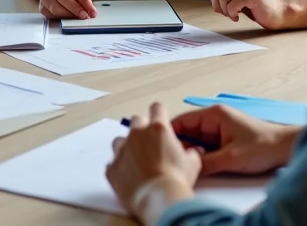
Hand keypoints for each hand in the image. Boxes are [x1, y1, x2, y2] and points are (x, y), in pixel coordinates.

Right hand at [38, 0, 96, 18]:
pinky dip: (60, 18)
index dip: (85, 1)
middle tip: (85, 16)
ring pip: (55, 7)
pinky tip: (68, 18)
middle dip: (75, 8)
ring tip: (77, 18)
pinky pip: (50, 14)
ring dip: (68, 14)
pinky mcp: (41, 6)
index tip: (92, 11)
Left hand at [106, 103, 200, 221]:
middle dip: (142, 130)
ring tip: (136, 163)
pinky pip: (112, 163)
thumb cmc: (177, 179)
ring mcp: (122, 149)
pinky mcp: (111, 167)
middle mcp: (137, 134)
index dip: (159, 114)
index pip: (156, 108)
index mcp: (158, 128)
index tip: (160, 123)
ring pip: (120, 140)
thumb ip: (191, 152)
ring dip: (127, 147)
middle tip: (150, 145)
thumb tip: (194, 151)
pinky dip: (119, 168)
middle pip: (136, 121)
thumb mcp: (192, 163)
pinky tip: (128, 178)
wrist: (158, 199)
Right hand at [171, 104, 298, 175]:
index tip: (160, 147)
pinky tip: (199, 165)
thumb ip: (206, 162)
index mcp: (214, 114)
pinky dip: (201, 155)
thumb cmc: (264, 146)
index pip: (181, 121)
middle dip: (180, 146)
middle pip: (187, 131)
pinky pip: (206, 146)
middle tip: (173, 160)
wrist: (286, 149)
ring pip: (196, 140)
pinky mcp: (226, 140)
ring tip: (184, 164)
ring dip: (192, 152)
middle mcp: (215, 119)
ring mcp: (220, 129)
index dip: (169, 134)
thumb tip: (187, 168)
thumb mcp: (231, 158)